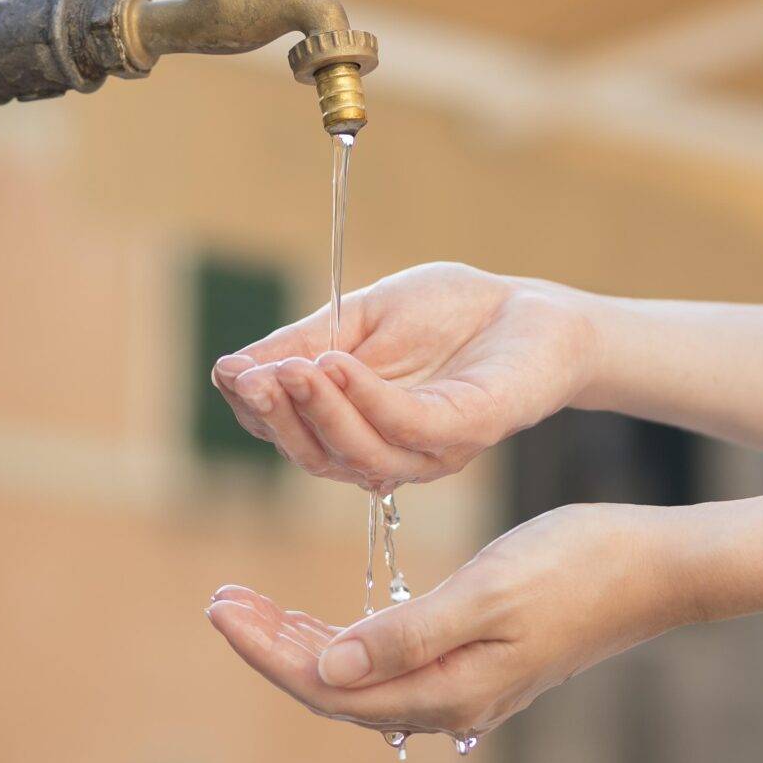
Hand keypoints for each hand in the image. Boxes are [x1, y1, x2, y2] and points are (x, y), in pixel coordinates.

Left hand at [203, 503, 701, 738]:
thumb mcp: (487, 591)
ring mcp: (465, 686)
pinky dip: (345, 640)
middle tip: (221, 600)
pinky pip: (389, 665)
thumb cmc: (578, 566)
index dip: (268, 650)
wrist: (655, 568)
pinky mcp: (477, 664)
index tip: (222, 607)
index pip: (328, 685)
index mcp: (447, 689)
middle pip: (335, 688)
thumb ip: (407, 634)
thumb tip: (328, 667)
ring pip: (359, 678)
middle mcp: (450, 701)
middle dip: (273, 646)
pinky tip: (324, 621)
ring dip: (302, 643)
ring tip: (252, 607)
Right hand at [209, 262, 596, 490]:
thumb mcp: (360, 319)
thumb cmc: (449, 313)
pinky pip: (406, 428)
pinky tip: (337, 365)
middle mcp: (387, 452)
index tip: (229, 372)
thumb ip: (303, 344)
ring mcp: (428, 450)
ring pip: (356, 453)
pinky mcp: (467, 431)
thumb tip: (229, 369)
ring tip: (289, 369)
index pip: (290, 432)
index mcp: (355, 428)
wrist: (532, 306)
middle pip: (315, 456)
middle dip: (277, 418)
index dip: (255, 408)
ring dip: (316, 411)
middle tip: (249, 378)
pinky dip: (365, 399)